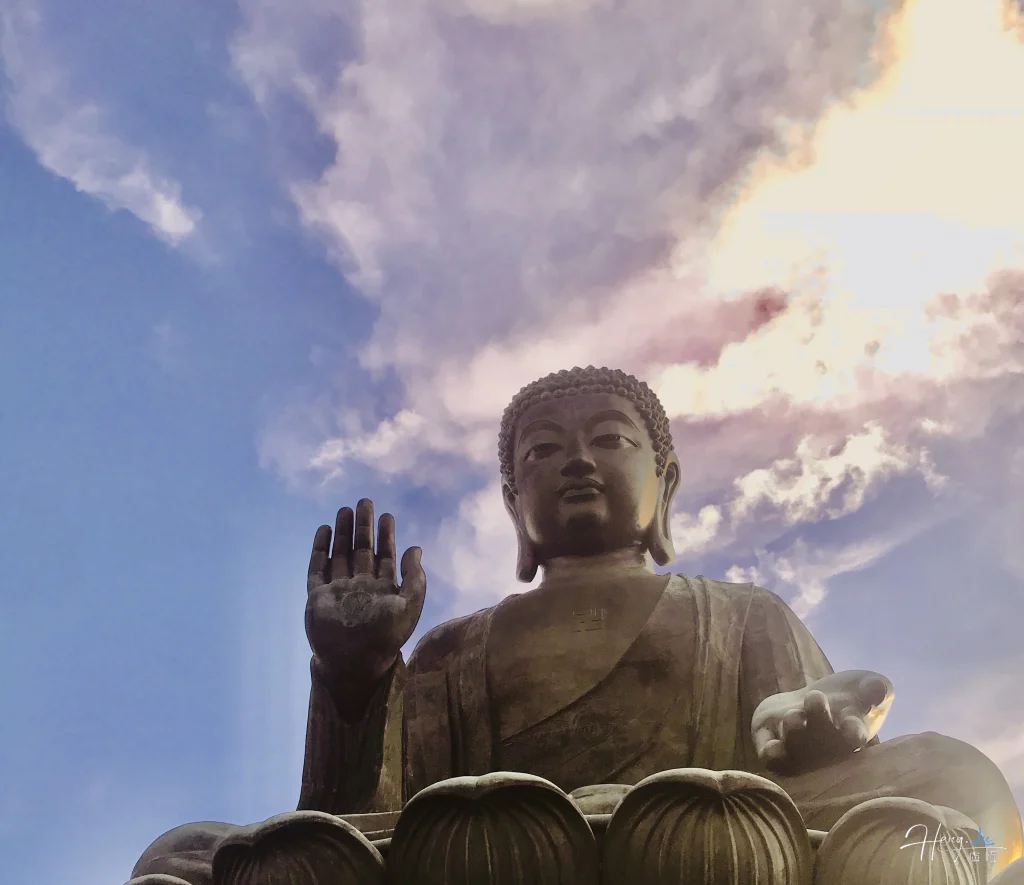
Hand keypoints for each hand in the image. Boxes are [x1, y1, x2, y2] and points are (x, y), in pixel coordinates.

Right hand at [305, 499, 425, 691]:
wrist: (354, 663)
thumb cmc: (385, 638)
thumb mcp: (410, 606)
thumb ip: (415, 578)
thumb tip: (416, 548)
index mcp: (382, 589)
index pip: (385, 556)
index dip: (386, 535)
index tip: (387, 515)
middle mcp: (360, 586)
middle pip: (361, 549)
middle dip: (363, 526)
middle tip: (365, 502)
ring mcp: (338, 590)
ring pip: (340, 554)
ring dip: (343, 532)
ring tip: (345, 509)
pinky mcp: (318, 596)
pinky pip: (318, 568)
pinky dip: (320, 549)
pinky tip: (324, 530)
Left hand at [751, 670, 893, 773]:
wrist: (813, 701)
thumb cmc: (849, 697)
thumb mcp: (866, 686)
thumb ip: (875, 688)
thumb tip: (878, 690)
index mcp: (851, 732)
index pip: (854, 736)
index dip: (853, 733)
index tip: (852, 725)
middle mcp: (824, 746)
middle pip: (822, 740)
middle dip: (818, 720)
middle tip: (816, 699)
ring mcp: (797, 747)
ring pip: (795, 748)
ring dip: (794, 735)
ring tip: (794, 717)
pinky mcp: (770, 742)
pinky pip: (771, 757)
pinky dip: (771, 755)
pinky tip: (770, 748)